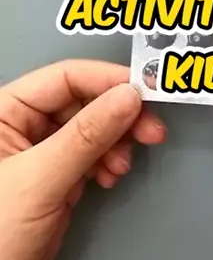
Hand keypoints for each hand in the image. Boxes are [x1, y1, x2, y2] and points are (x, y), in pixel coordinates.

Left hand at [0, 60, 165, 259]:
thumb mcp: (39, 180)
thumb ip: (85, 136)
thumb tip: (127, 98)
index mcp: (6, 112)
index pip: (65, 79)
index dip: (107, 81)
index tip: (143, 91)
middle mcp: (24, 126)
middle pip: (85, 102)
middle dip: (119, 116)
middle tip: (150, 128)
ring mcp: (42, 153)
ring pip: (93, 129)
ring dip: (117, 142)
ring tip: (123, 163)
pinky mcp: (57, 178)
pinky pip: (92, 156)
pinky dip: (109, 162)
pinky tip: (112, 176)